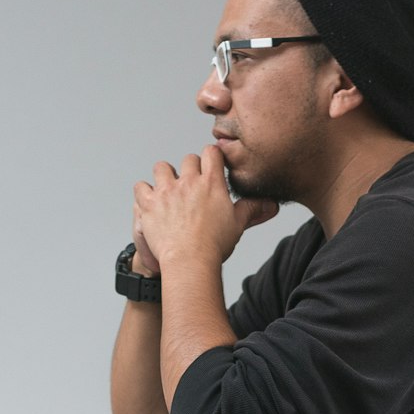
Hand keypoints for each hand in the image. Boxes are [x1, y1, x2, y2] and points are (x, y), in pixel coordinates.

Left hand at [133, 146, 277, 268]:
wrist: (190, 261)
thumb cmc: (214, 245)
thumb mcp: (238, 224)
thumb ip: (253, 209)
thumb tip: (272, 205)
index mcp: (211, 182)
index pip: (211, 152)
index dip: (211, 158)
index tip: (211, 166)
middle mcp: (188, 182)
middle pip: (188, 159)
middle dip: (190, 169)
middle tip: (192, 187)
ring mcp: (166, 191)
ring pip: (162, 167)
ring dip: (165, 176)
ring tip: (169, 191)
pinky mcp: (149, 203)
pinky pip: (141, 187)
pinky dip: (144, 193)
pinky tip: (150, 202)